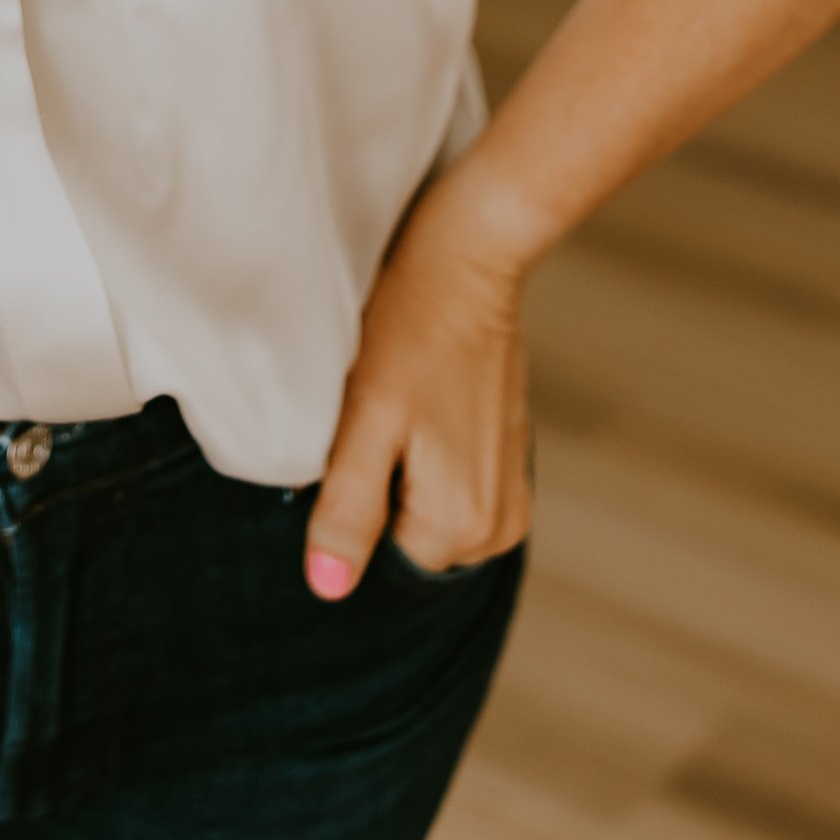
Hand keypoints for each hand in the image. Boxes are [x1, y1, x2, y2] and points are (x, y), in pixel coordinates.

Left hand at [302, 171, 533, 597]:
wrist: (471, 252)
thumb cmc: (410, 327)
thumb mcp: (364, 418)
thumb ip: (349, 509)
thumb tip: (329, 588)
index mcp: (465, 526)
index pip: (380, 562)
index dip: (349, 508)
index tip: (346, 447)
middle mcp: (501, 525)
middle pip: (407, 542)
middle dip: (378, 493)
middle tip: (367, 421)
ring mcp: (510, 489)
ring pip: (426, 513)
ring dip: (399, 473)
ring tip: (392, 407)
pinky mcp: (508, 454)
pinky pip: (449, 485)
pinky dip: (423, 455)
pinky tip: (414, 402)